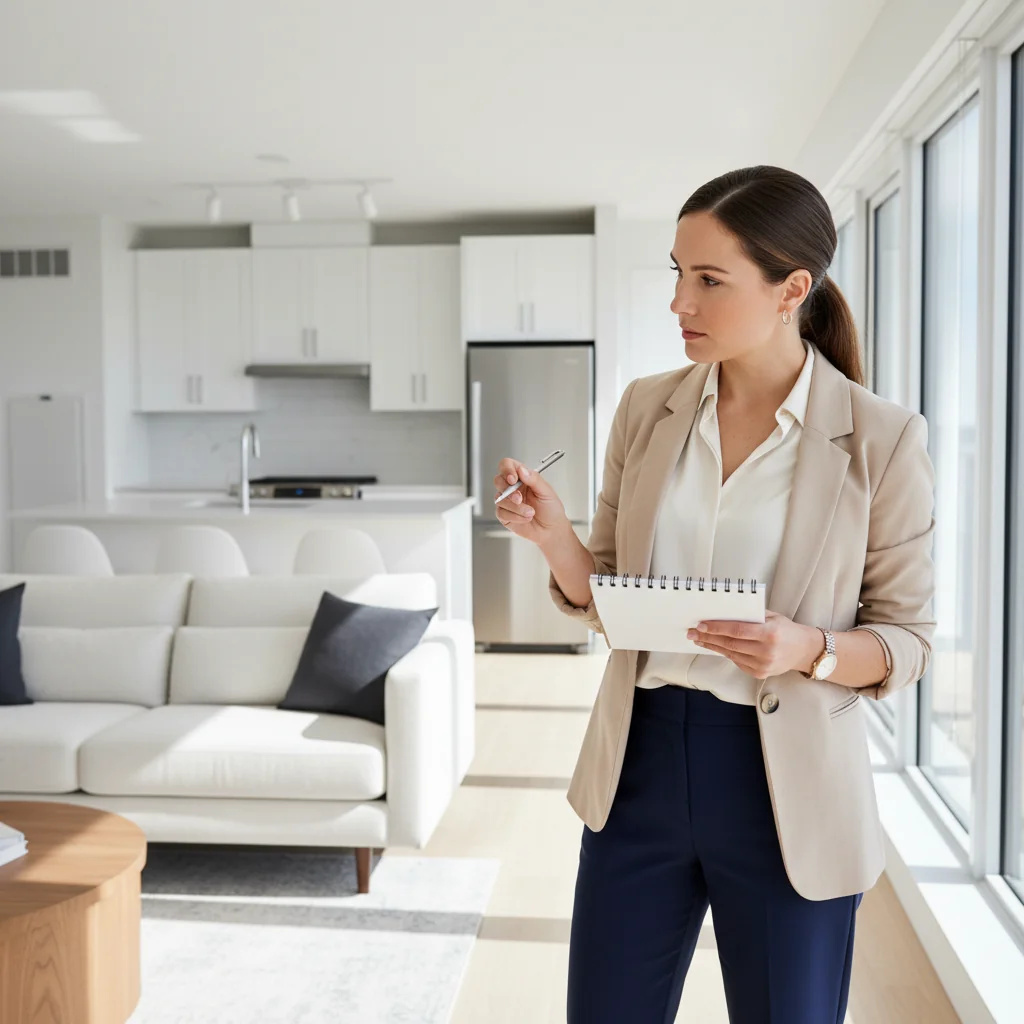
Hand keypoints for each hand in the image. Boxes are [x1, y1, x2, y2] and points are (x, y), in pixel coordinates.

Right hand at [493, 457, 569, 547]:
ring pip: (499, 499)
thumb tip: (522, 469)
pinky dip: (515, 516)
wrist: (551, 530)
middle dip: (508, 490)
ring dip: (516, 507)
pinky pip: (501, 513)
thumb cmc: (551, 510)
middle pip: (498, 480)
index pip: (507, 465)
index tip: (513, 479)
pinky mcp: (504, 515)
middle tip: (519, 498)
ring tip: (531, 512)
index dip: (507, 470)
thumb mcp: (547, 492)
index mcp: (522, 478)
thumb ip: (534, 479)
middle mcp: (513, 488)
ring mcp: (507, 501)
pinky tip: (525, 519)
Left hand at [687, 612, 822, 678]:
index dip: (717, 628)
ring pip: (731, 654)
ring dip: (712, 646)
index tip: (701, 625)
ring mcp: (762, 665)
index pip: (737, 630)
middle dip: (708, 637)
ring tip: (699, 639)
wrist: (805, 651)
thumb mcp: (772, 616)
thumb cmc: (786, 629)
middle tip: (692, 632)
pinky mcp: (759, 674)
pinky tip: (715, 646)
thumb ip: (751, 614)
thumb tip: (724, 612)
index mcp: (769, 634)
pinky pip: (737, 661)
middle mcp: (766, 651)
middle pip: (730, 644)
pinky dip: (725, 653)